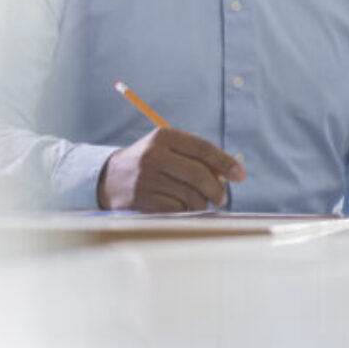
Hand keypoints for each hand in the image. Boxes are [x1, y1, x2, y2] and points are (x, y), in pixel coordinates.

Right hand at [99, 127, 245, 211]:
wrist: (108, 178)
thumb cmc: (151, 163)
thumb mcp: (170, 150)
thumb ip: (198, 158)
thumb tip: (229, 175)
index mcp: (164, 136)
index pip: (203, 148)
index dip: (226, 163)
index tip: (240, 176)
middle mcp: (153, 154)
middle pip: (199, 174)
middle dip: (217, 189)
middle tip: (222, 198)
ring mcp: (145, 177)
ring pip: (189, 194)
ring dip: (200, 203)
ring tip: (199, 203)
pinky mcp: (140, 198)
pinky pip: (176, 208)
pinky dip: (184, 210)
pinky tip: (181, 207)